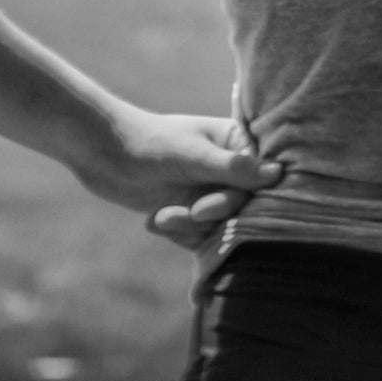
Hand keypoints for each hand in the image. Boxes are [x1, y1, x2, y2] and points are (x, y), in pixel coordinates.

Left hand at [68, 110, 283, 249]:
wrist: (103, 154)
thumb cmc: (150, 143)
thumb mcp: (192, 155)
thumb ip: (234, 168)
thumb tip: (278, 173)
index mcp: (236, 144)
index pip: (260, 181)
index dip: (236, 199)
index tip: (204, 207)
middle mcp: (229, 169)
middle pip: (240, 208)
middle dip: (208, 215)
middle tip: (186, 213)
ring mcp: (210, 191)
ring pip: (218, 226)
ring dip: (188, 227)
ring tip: (161, 217)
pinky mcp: (190, 212)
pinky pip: (198, 236)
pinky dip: (177, 233)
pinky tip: (154, 221)